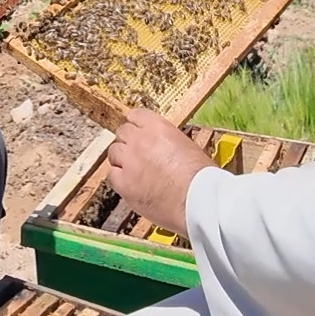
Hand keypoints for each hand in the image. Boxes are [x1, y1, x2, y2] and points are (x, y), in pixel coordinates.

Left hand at [106, 108, 212, 238]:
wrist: (200, 200)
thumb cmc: (202, 178)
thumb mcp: (188, 147)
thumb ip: (169, 143)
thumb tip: (162, 148)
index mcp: (158, 127)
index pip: (136, 115)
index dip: (136, 124)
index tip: (137, 130)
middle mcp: (141, 140)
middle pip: (122, 132)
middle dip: (128, 141)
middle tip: (135, 153)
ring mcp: (130, 162)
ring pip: (114, 152)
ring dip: (121, 159)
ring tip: (132, 169)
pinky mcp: (124, 184)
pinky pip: (112, 175)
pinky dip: (118, 178)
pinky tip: (130, 184)